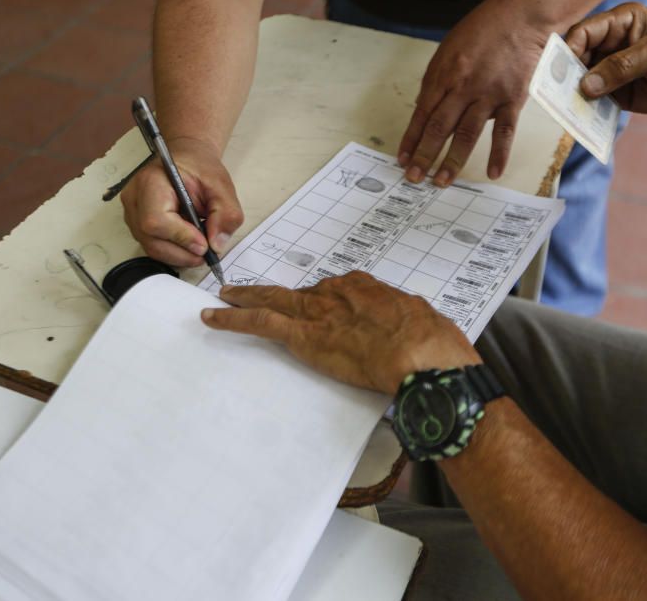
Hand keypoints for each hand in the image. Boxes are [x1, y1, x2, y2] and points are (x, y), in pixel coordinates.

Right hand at [121, 138, 243, 266]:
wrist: (186, 160)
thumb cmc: (200, 168)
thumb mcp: (222, 185)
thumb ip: (225, 214)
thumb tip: (216, 244)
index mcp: (152, 182)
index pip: (156, 220)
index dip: (181, 237)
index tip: (205, 244)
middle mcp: (134, 199)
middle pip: (152, 239)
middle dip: (183, 253)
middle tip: (208, 252)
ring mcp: (132, 213)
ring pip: (152, 248)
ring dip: (180, 255)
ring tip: (201, 247)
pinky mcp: (136, 224)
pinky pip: (153, 246)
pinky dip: (174, 252)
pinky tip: (189, 244)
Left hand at [200, 272, 480, 394]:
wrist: (423, 356)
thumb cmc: (433, 345)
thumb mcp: (426, 326)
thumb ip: (411, 326)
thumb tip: (416, 332)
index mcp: (368, 290)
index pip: (338, 292)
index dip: (324, 301)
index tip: (319, 307)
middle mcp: (339, 293)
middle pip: (300, 292)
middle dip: (277, 292)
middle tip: (256, 290)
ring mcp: (318, 312)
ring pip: (273, 300)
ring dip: (247, 298)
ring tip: (226, 297)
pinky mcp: (302, 335)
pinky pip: (259, 322)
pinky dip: (232, 319)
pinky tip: (213, 317)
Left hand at [398, 0, 548, 185]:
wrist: (522, 15)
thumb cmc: (483, 30)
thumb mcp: (449, 50)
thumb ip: (437, 81)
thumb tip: (426, 110)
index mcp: (443, 74)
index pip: (422, 114)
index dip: (411, 139)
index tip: (402, 159)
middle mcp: (463, 86)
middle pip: (439, 127)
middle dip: (424, 155)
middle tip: (414, 177)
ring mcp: (488, 94)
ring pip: (467, 134)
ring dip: (452, 160)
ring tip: (441, 181)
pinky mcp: (512, 99)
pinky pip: (505, 132)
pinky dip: (499, 154)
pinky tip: (493, 173)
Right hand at [565, 2, 646, 113]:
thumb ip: (623, 66)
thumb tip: (587, 85)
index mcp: (620, 23)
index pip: (584, 32)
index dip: (570, 48)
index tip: (562, 68)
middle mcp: (611, 46)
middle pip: (576, 58)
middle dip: (567, 75)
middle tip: (558, 93)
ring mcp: (612, 72)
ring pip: (582, 82)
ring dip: (574, 95)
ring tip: (566, 109)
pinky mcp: (617, 95)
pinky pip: (595, 103)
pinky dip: (587, 111)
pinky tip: (581, 119)